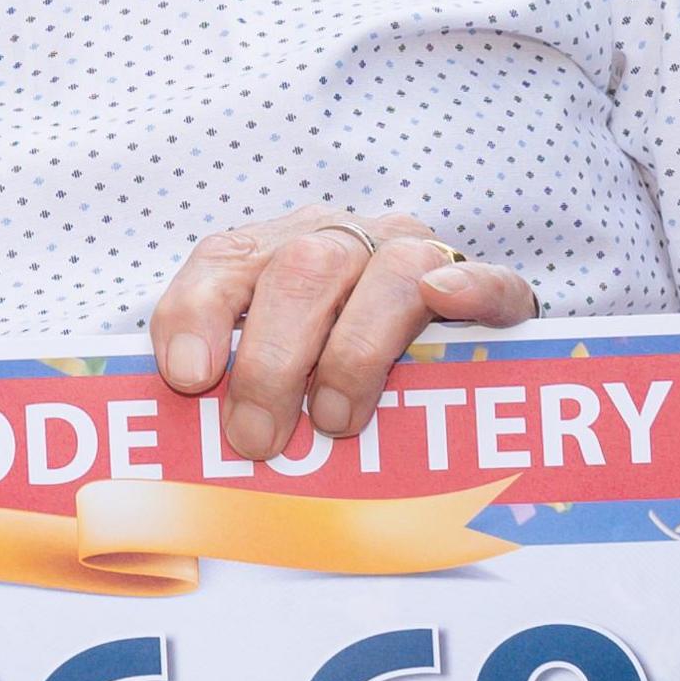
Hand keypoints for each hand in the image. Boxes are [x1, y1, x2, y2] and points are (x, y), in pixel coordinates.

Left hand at [149, 207, 537, 457]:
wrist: (452, 344)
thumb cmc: (334, 372)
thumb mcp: (273, 371)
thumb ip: (233, 387)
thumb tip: (188, 440)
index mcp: (280, 251)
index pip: (225, 259)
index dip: (198, 311)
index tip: (189, 376)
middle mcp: (345, 240)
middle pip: (301, 269)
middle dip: (272, 359)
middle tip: (256, 438)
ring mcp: (418, 256)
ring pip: (387, 273)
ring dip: (354, 352)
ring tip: (334, 423)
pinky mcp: (491, 288)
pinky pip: (488, 278)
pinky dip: (466, 286)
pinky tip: (443, 297)